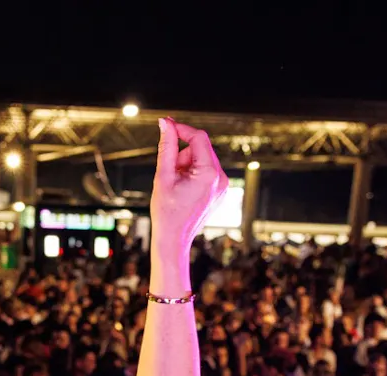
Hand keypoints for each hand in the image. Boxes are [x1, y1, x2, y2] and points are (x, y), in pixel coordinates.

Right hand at [150, 119, 228, 261]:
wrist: (173, 240)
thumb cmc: (166, 212)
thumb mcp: (163, 176)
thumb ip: (166, 146)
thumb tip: (165, 123)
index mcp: (209, 174)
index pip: (198, 138)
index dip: (181, 129)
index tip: (166, 125)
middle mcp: (221, 178)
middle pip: (200, 149)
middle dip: (182, 155)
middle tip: (169, 173)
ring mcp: (223, 186)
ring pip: (203, 160)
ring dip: (186, 165)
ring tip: (176, 186)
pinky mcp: (220, 191)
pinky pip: (206, 172)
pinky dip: (193, 174)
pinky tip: (184, 191)